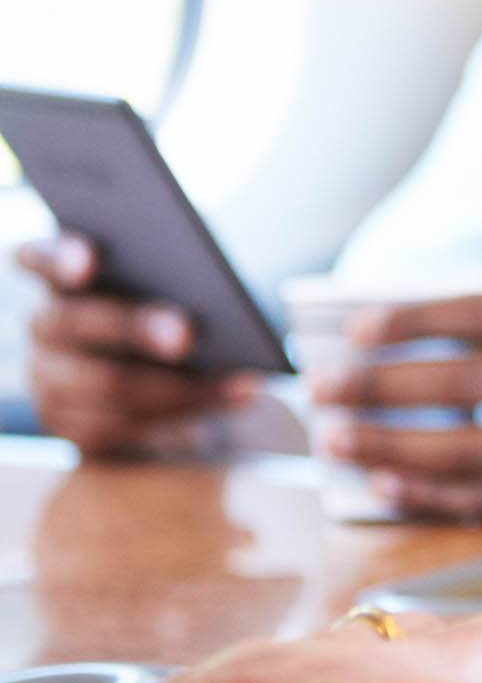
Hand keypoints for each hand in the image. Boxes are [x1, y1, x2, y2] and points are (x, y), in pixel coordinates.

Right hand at [16, 232, 258, 455]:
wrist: (172, 377)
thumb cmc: (179, 308)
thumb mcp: (182, 286)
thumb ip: (185, 277)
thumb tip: (219, 296)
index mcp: (62, 274)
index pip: (40, 257)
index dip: (58, 258)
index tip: (87, 262)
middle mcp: (45, 324)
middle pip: (73, 322)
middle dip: (133, 328)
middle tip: (186, 335)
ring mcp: (48, 376)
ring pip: (105, 384)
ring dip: (178, 386)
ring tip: (241, 380)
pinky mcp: (69, 423)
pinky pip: (121, 425)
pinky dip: (185, 412)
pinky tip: (236, 399)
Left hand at [309, 296, 481, 519]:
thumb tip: (384, 350)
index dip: (415, 319)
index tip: (356, 330)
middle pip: (466, 383)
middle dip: (384, 387)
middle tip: (324, 389)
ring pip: (469, 450)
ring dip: (393, 447)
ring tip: (337, 441)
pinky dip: (429, 494)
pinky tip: (384, 485)